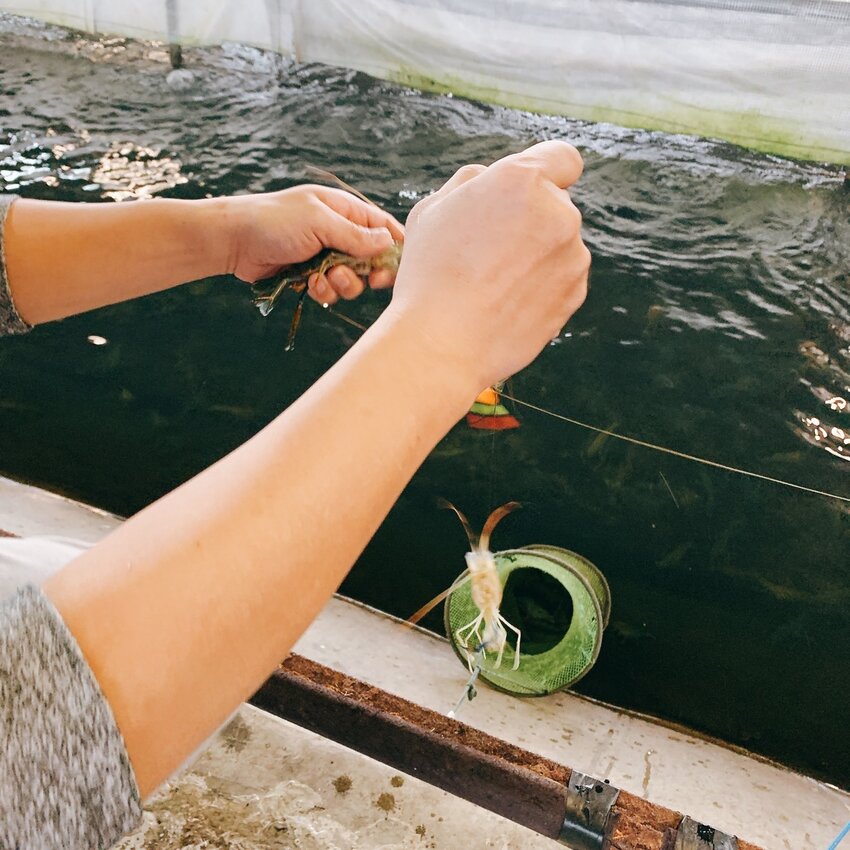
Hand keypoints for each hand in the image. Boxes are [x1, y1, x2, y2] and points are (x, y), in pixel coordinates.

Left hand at [223, 185, 403, 301]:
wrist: (234, 240)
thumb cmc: (275, 221)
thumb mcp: (319, 222)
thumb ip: (354, 235)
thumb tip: (387, 242)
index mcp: (345, 211)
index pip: (383, 227)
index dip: (394, 248)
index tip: (396, 267)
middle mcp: (339, 233)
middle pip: (374, 259)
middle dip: (371, 273)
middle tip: (371, 281)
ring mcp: (326, 256)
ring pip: (354, 280)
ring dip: (344, 284)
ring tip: (325, 277)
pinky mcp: (312, 276)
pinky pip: (331, 290)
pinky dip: (324, 291)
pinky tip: (309, 284)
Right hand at [384, 140, 589, 391]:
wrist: (443, 344)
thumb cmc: (429, 275)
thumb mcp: (432, 209)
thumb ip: (472, 181)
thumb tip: (491, 177)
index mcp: (521, 180)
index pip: (563, 158)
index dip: (547, 171)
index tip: (530, 192)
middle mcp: (558, 212)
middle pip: (556, 205)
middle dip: (530, 220)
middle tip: (487, 250)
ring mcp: (573, 256)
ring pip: (560, 244)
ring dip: (536, 255)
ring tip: (492, 284)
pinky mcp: (576, 293)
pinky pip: (563, 278)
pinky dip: (542, 286)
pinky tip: (506, 303)